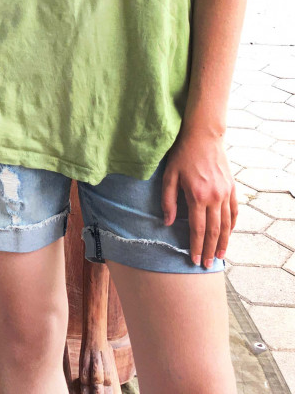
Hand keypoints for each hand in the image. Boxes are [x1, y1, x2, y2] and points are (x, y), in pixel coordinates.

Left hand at [161, 129, 237, 267]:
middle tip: (206, 265)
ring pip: (227, 225)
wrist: (203, 136)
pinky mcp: (232, 188)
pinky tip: (228, 235)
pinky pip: (234, 212)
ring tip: (219, 256)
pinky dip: (232, 226)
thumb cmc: (182, 154)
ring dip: (223, 242)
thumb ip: (168, 200)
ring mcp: (226, 193)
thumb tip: (167, 222)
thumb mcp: (169, 175)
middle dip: (209, 250)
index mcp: (197, 196)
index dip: (195, 246)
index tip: (194, 259)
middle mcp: (214, 198)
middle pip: (213, 231)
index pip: (197, 229)